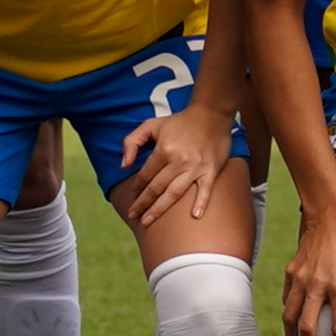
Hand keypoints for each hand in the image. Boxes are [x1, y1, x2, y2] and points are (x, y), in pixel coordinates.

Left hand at [111, 93, 238, 233]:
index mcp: (164, 149)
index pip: (145, 175)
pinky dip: (201, 203)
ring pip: (174, 193)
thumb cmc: (180, 121)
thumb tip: (124, 165)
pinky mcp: (211, 170)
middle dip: (143, 204)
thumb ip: (132, 142)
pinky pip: (206, 190)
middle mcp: (179, 160)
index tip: (132, 198)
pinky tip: (195, 216)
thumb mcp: (151, 124)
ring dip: (159, 209)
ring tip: (148, 221)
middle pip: (156, 188)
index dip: (136, 189)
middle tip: (135, 216)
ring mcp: (196, 167)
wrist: (211, 114)